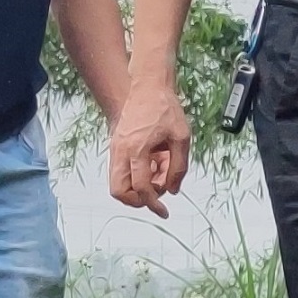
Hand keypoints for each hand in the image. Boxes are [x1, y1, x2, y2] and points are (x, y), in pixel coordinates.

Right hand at [110, 84, 190, 214]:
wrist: (148, 86)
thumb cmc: (165, 108)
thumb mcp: (182, 138)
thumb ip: (179, 167)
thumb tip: (173, 190)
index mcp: (137, 149)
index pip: (141, 188)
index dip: (153, 203)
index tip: (163, 211)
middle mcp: (121, 150)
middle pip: (119, 191)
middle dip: (138, 199)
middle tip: (158, 192)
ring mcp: (115, 148)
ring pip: (117, 183)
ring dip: (138, 186)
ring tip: (159, 169)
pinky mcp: (116, 146)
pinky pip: (121, 170)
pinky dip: (136, 174)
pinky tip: (155, 161)